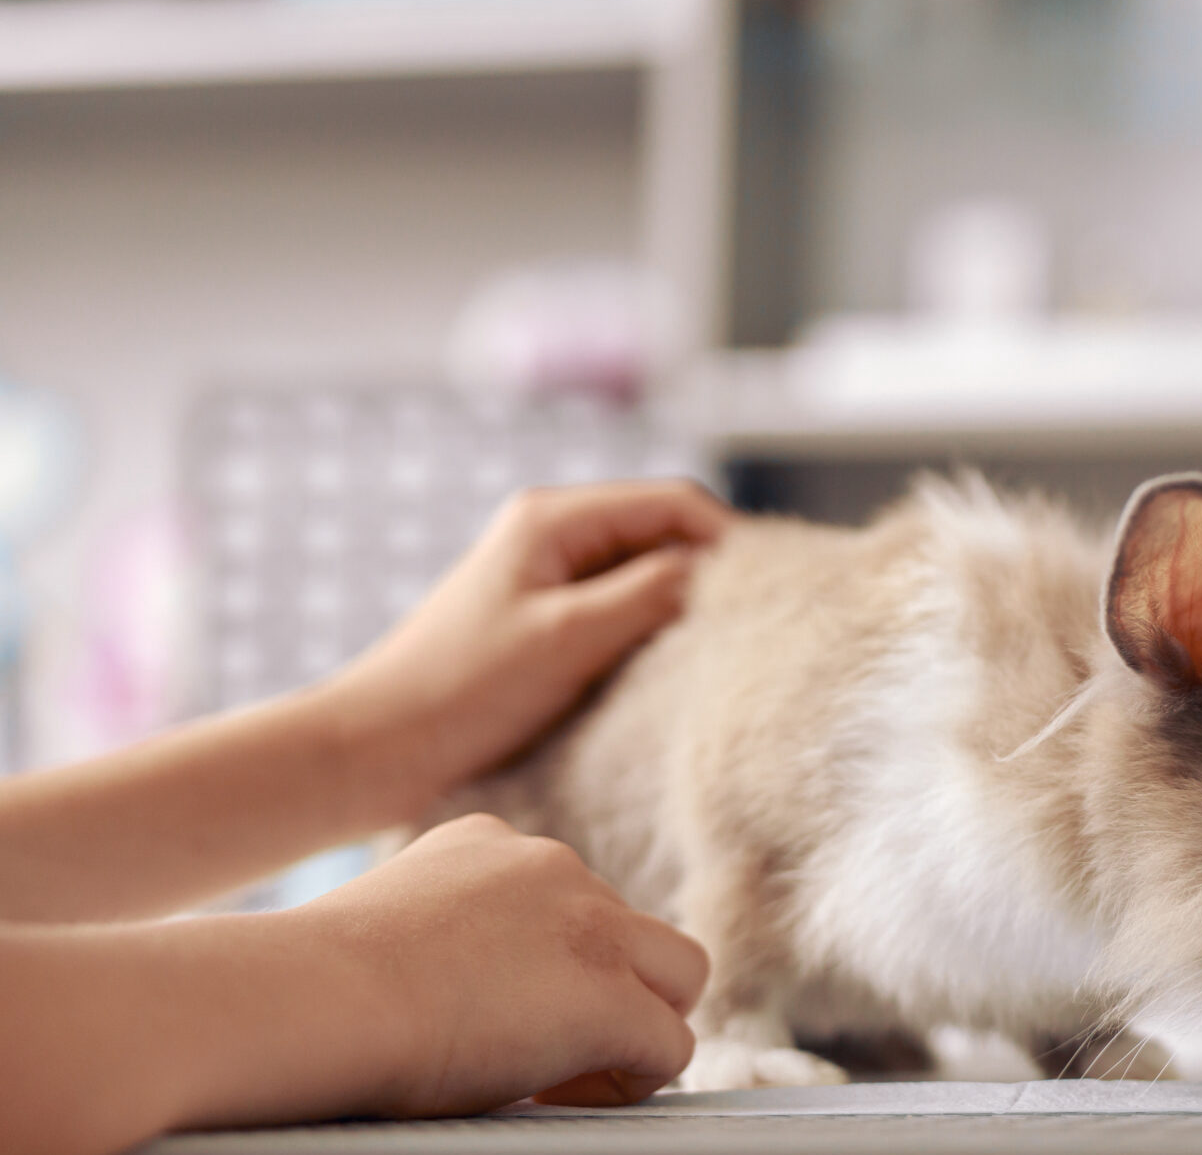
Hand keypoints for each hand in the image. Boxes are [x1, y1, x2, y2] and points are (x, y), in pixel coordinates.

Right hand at [296, 814, 708, 1115]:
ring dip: (640, 1025)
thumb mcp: (384, 934)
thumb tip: (458, 998)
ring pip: (679, 973)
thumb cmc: (312, 990)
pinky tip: (562, 1100)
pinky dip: (634, 1080)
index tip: (502, 1014)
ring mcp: (593, 926)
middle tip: (556, 1052)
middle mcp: (554, 868)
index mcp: (489, 844)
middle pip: (634, 929)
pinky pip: (669, 1045)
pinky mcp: (610, 998)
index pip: (564, 896)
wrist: (313, 1000)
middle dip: (615, 988)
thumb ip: (441, 942)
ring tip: (569, 1080)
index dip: (553, 964)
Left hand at [326, 479, 729, 816]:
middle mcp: (554, 534)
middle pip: (667, 533)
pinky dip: (654, 630)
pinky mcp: (546, 621)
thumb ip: (651, 592)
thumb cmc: (460, 692)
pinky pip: (622, 610)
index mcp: (554, 517)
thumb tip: (725, 570)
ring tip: (720, 649)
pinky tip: (672, 668)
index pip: (676, 503)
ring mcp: (549, 577)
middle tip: (757, 624)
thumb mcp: (569, 638)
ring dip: (684, 604)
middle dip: (713, 572)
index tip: (773, 591)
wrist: (373, 752)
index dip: (731, 540)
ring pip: (648, 573)